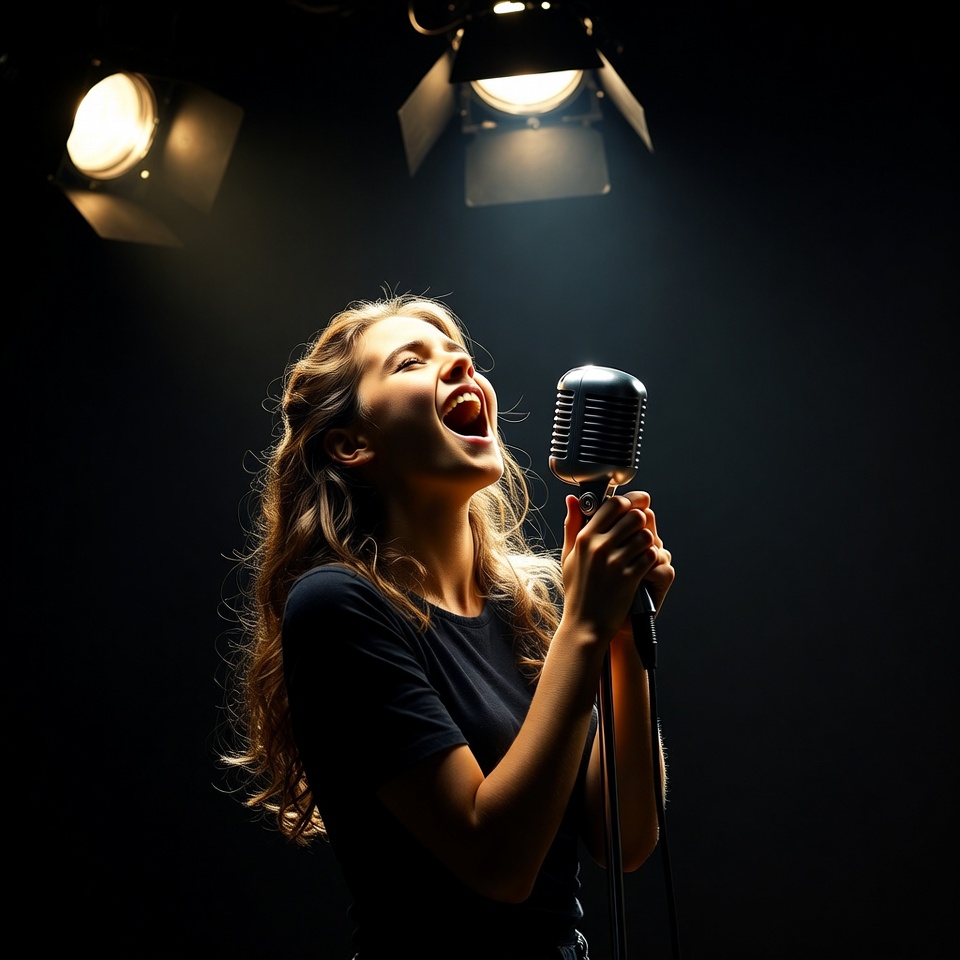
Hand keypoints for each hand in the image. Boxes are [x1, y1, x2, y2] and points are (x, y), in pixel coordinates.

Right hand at [560, 491, 672, 643]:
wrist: (585, 625)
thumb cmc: (577, 591)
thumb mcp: (568, 556)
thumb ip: (572, 525)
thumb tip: (571, 499)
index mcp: (584, 538)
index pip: (613, 504)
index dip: (627, 503)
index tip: (630, 508)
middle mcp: (599, 547)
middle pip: (634, 516)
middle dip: (640, 521)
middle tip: (638, 530)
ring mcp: (615, 562)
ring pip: (646, 535)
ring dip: (648, 541)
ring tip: (641, 548)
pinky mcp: (629, 577)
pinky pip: (651, 556)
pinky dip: (651, 558)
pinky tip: (643, 564)